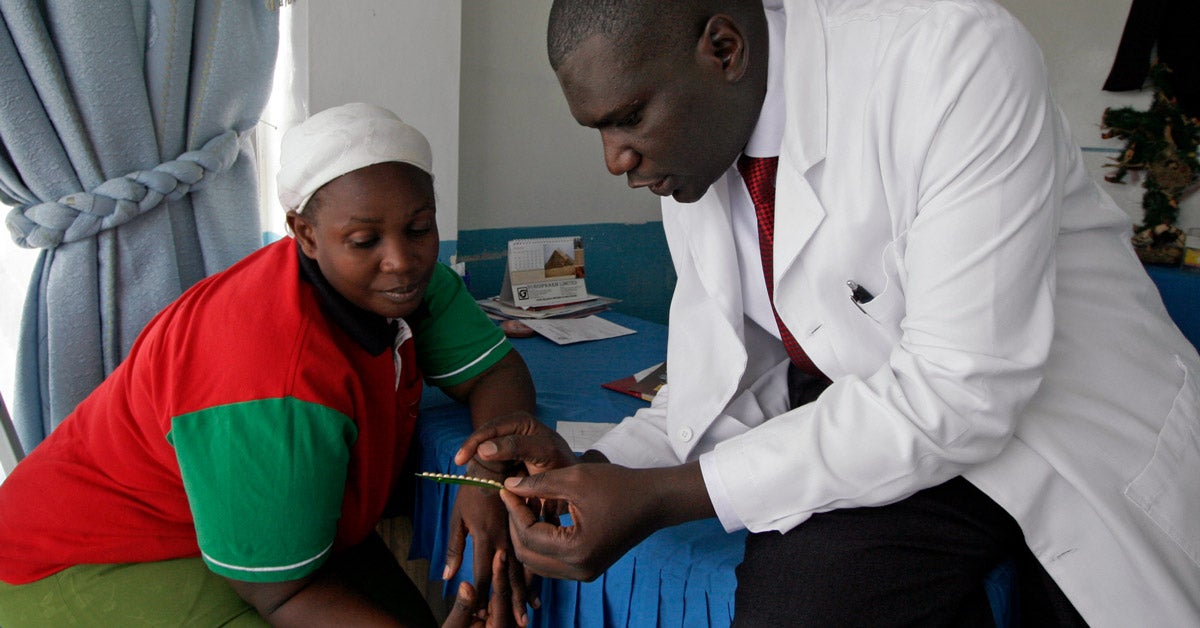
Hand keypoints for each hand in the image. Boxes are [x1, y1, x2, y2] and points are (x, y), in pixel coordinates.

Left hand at [444, 477, 533, 626]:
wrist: (497, 463)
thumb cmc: (471, 490)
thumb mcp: (457, 518)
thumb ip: (454, 549)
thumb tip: (447, 577)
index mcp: (486, 537)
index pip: (486, 576)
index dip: (484, 597)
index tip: (482, 615)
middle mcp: (506, 539)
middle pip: (509, 579)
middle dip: (510, 603)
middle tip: (515, 624)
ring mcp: (519, 534)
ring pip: (525, 570)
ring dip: (525, 593)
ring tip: (528, 613)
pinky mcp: (528, 527)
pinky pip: (533, 555)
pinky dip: (535, 574)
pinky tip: (537, 588)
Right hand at [454, 412, 577, 476]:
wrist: (571, 482)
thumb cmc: (562, 464)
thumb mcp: (545, 452)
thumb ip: (517, 447)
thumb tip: (484, 449)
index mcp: (520, 421)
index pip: (489, 429)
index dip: (473, 444)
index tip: (460, 461)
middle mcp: (509, 431)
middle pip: (481, 446)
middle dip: (480, 464)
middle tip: (487, 480)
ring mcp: (504, 448)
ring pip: (480, 461)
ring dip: (485, 475)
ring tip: (499, 483)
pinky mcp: (501, 465)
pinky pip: (486, 473)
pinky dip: (488, 482)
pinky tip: (500, 487)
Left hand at [497, 463, 668, 581]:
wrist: (654, 500)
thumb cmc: (619, 486)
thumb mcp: (575, 479)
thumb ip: (538, 484)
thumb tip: (508, 485)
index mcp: (577, 550)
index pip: (528, 536)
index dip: (514, 511)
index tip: (507, 489)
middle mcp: (579, 570)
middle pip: (528, 555)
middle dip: (516, 525)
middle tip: (514, 496)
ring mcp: (584, 573)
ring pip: (538, 561)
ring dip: (528, 535)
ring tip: (528, 504)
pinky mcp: (588, 568)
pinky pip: (553, 561)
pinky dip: (542, 541)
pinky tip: (545, 515)